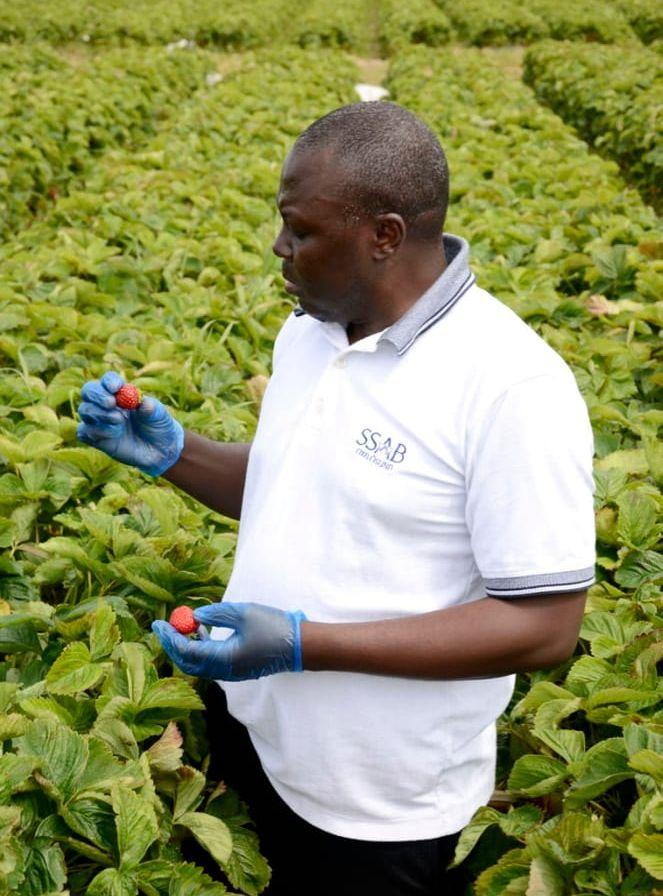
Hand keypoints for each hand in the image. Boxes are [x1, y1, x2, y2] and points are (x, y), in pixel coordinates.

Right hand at [77, 371, 183, 476]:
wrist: (159, 451)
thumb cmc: (159, 427)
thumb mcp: (160, 416)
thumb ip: (152, 409)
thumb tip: (144, 403)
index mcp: (121, 393)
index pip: (108, 381)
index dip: (109, 381)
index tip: (116, 387)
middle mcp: (106, 404)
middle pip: (89, 391)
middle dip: (97, 395)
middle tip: (111, 403)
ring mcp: (99, 421)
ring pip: (85, 410)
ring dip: (100, 414)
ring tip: (119, 420)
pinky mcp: (96, 438)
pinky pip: (83, 431)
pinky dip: (94, 431)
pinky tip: (112, 434)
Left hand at [151, 602, 306, 680]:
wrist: (299, 646)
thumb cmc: (273, 627)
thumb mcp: (243, 613)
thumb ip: (217, 613)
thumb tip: (195, 616)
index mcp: (222, 658)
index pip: (186, 651)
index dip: (169, 637)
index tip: (158, 623)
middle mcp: (223, 671)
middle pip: (187, 663)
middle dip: (172, 645)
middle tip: (163, 627)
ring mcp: (230, 673)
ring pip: (197, 665)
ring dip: (185, 648)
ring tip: (180, 627)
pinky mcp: (236, 670)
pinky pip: (209, 664)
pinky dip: (199, 650)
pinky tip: (201, 633)